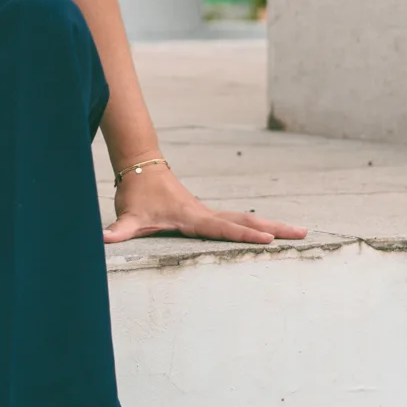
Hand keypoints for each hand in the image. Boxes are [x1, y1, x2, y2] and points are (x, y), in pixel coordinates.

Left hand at [103, 166, 307, 245]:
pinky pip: (239, 220)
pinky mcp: (208, 214)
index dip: (245, 235)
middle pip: (247, 220)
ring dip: (272, 225)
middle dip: (275, 228)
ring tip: (301, 232)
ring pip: (246, 218)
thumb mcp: (128, 215)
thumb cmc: (137, 192)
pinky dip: (259, 225)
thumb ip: (119, 230)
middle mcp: (206, 213)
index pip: (223, 228)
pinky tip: (272, 232)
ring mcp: (210, 212)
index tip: (268, 240)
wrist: (142, 166)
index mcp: (193, 216)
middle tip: (304, 234)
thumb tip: (102, 240)